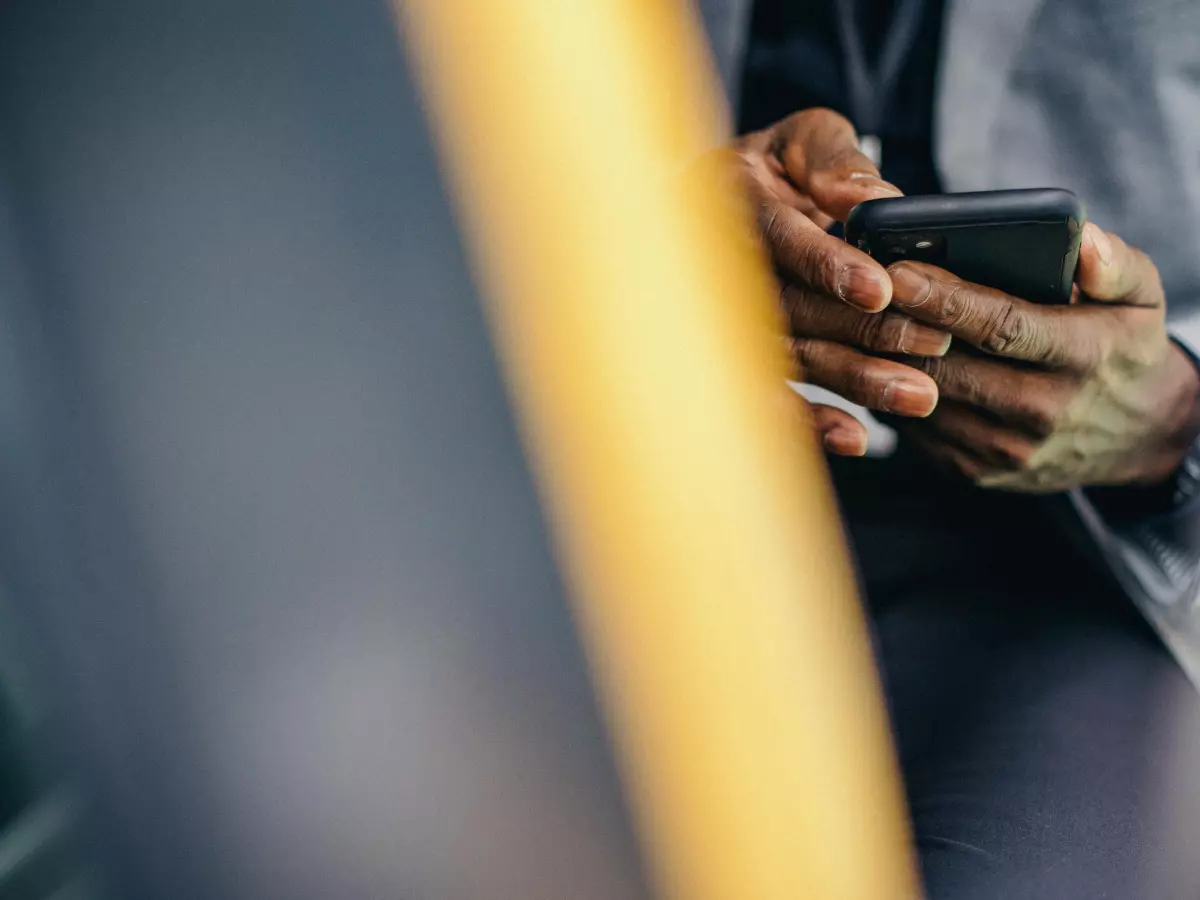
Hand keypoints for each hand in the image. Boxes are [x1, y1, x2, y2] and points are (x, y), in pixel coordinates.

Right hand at [730, 109, 948, 455]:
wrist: (711, 203)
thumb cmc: (771, 166)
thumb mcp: (801, 138)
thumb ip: (835, 160)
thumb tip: (875, 198)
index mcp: (731, 200)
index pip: (777, 238)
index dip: (825, 264)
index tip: (879, 290)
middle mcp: (718, 264)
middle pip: (789, 309)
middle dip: (860, 331)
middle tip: (930, 344)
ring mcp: (722, 316)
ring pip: (787, 356)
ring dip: (850, 380)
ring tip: (916, 395)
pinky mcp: (734, 355)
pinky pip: (769, 393)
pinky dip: (809, 422)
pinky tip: (856, 438)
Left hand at [888, 223, 1199, 490]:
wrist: (1137, 436)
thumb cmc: (1124, 348)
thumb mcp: (1142, 297)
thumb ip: (1115, 265)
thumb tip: (1085, 243)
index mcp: (1082, 356)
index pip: (1001, 326)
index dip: (945, 300)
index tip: (897, 273)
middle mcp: (1042, 409)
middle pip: (949, 365)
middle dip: (898, 327)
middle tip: (857, 290)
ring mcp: (1006, 448)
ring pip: (924, 399)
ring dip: (884, 361)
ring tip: (855, 319)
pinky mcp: (977, 471)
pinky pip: (917, 430)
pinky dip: (891, 394)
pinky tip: (873, 360)